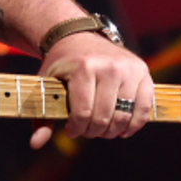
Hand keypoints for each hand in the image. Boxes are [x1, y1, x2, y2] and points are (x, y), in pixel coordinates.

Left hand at [29, 32, 152, 149]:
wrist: (78, 36)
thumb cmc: (62, 65)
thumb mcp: (46, 84)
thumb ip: (42, 115)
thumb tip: (36, 144)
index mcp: (84, 68)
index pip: (83, 113)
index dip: (76, 129)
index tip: (71, 131)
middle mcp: (109, 67)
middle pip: (104, 117)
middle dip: (93, 131)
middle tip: (86, 131)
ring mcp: (129, 69)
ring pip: (124, 115)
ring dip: (112, 131)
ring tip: (102, 130)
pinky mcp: (143, 72)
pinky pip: (145, 107)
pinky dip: (134, 124)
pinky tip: (123, 130)